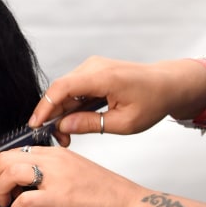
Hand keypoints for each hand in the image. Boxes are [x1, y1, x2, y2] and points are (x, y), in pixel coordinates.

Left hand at [0, 145, 145, 206]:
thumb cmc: (108, 195)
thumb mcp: (78, 173)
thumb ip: (56, 173)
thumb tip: (34, 184)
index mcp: (59, 153)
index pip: (18, 149)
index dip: (4, 167)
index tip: (7, 183)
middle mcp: (55, 160)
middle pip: (6, 157)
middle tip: (1, 194)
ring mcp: (56, 177)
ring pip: (9, 172)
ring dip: (1, 191)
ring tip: (8, 204)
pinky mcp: (58, 198)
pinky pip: (22, 200)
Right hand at [30, 56, 205, 144]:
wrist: (170, 84)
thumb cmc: (153, 101)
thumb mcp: (124, 122)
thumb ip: (90, 124)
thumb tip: (63, 127)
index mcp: (103, 77)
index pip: (62, 88)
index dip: (45, 107)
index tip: (35, 125)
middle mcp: (94, 67)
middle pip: (60, 90)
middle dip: (53, 115)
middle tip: (58, 139)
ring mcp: (93, 67)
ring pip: (66, 90)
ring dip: (62, 112)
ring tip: (67, 135)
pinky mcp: (94, 72)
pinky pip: (75, 88)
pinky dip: (71, 105)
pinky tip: (74, 122)